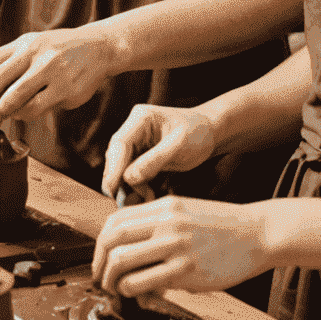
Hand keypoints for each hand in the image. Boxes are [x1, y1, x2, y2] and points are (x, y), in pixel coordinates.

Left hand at [0, 27, 117, 127]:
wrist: (99, 48)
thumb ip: (13, 63)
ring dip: (3, 111)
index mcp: (25, 43)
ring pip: (18, 96)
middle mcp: (36, 54)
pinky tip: (22, 115)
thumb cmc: (61, 50)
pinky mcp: (66, 89)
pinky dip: (25, 114)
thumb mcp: (34, 45)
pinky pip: (38, 106)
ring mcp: (52, 71)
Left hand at [92, 193, 270, 298]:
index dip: (100, 242)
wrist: (258, 233)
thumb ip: (159, 226)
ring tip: (115, 289)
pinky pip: (146, 281)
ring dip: (112, 280)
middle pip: (112, 240)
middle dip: (99, 263)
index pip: (116, 220)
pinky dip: (132, 290)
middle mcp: (166, 223)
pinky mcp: (187, 271)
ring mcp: (176, 247)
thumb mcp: (187, 213)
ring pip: (123, 261)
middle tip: (100, 278)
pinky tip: (136, 294)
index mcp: (164, 206)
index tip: (100, 257)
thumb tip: (133, 250)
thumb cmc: (223, 227)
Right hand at [101, 103, 216, 196]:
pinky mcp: (141, 155)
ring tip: (145, 198)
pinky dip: (137, 185)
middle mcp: (134, 129)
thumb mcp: (179, 146)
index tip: (111, 188)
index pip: (120, 143)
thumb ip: (154, 160)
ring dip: (129, 185)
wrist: (209, 133)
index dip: (113, 167)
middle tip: (126, 201)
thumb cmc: (197, 133)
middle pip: (117, 156)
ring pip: (122, 166)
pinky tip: (147, 195)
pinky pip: (132, 172)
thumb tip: (129, 178)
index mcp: (141, 118)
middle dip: (120, 179)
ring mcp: (136, 142)